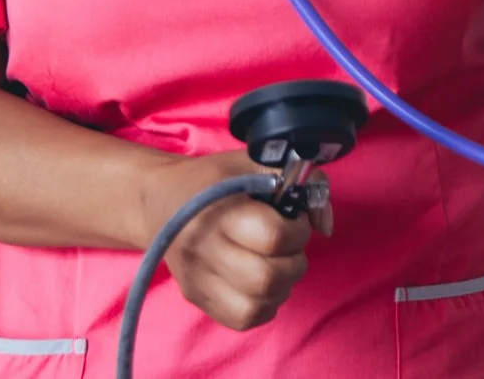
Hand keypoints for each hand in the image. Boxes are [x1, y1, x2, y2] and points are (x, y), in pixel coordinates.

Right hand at [139, 150, 324, 331]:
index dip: (297, 230)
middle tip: (288, 246)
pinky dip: (264, 305)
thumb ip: (299, 181)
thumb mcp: (254, 162)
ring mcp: (197, 280)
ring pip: (258, 307)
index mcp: (219, 212)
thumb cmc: (214, 180)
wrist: (159, 201)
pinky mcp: (196, 299)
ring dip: (281, 287)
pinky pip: (243, 320)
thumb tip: (324, 225)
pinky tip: (263, 282)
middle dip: (294, 262)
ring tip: (276, 263)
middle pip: (267, 279)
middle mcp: (204, 251)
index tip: (294, 220)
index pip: (273, 237)